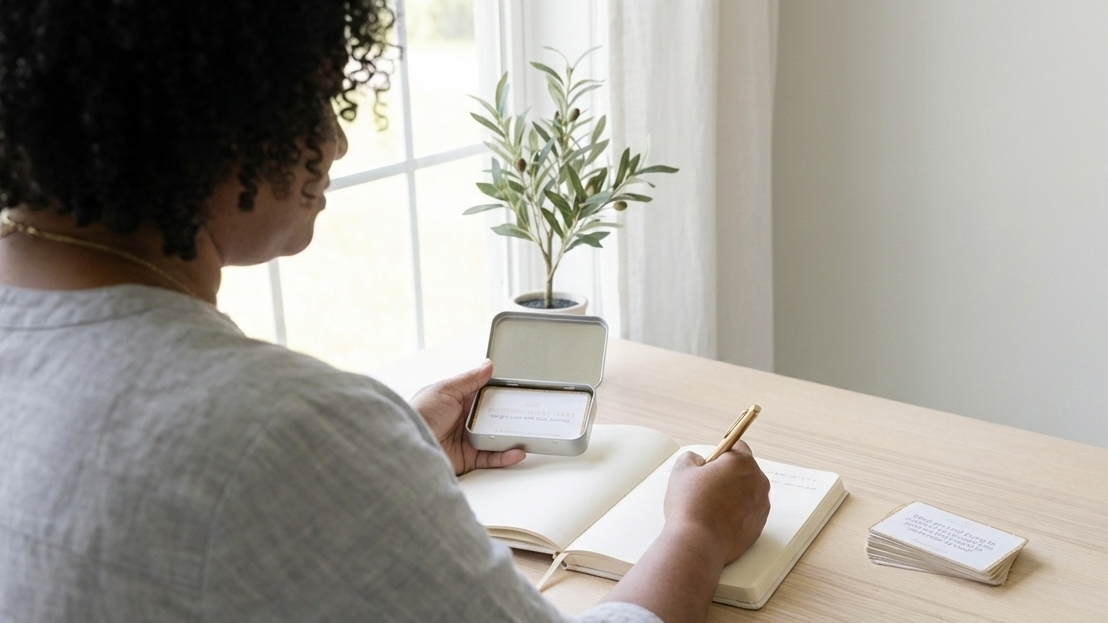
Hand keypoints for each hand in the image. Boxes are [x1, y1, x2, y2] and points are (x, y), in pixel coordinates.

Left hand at [409, 360, 525, 475]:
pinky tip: (518, 452)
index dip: (502, 392)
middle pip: (494, 417)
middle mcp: (465, 420)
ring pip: (496, 438)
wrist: (407, 445)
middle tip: (531, 412)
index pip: (486, 394)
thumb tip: (488, 365)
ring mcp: (467, 440)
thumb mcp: (444, 389)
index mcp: (458, 400)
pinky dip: (506, 456)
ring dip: (513, 436)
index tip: (520, 390)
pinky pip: (492, 458)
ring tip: (530, 432)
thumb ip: (468, 379)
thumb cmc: (420, 414)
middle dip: (512, 415)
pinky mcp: (468, 459)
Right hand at [663, 441, 770, 562]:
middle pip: (744, 470)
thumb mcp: (682, 470)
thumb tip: (699, 461)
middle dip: (728, 475)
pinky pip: (748, 513)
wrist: (698, 542)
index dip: (720, 453)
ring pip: (747, 492)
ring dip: (733, 495)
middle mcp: (758, 482)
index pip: (737, 445)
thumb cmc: (690, 505)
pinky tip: (718, 520)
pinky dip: (736, 514)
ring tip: (710, 506)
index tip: (710, 464)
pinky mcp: (759, 526)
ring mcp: (761, 505)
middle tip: (706, 487)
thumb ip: (692, 457)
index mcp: (742, 462)